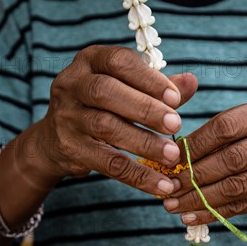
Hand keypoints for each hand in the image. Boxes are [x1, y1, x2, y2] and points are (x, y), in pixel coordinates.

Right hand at [37, 45, 197, 194]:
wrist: (54, 140)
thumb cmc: (101, 107)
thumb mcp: (125, 89)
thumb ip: (156, 87)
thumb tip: (192, 82)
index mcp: (89, 61)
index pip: (117, 61)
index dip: (147, 78)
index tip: (175, 97)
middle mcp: (72, 85)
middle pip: (106, 92)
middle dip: (145, 109)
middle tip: (176, 124)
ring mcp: (68, 117)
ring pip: (106, 127)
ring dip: (143, 143)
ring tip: (172, 156)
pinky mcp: (71, 149)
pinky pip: (108, 163)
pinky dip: (137, 175)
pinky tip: (160, 184)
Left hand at [164, 96, 246, 223]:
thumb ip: (218, 130)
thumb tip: (174, 154)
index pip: (225, 127)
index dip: (195, 145)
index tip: (171, 159)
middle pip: (232, 160)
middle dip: (195, 176)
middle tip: (169, 186)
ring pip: (236, 188)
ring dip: (200, 199)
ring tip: (174, 205)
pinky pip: (242, 206)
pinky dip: (213, 212)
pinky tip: (191, 216)